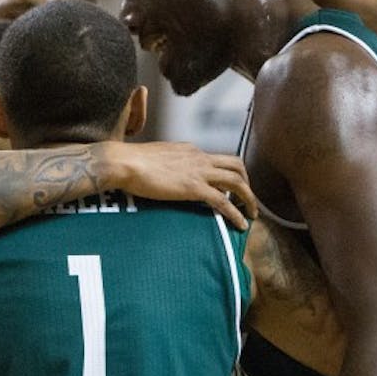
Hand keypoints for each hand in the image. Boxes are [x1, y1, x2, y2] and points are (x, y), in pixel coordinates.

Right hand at [102, 142, 255, 229]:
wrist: (124, 162)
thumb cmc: (131, 162)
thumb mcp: (156, 159)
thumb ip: (167, 166)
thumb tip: (166, 175)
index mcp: (190, 150)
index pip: (217, 159)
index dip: (227, 173)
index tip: (230, 188)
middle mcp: (199, 157)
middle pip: (236, 165)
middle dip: (247, 182)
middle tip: (247, 199)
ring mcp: (198, 172)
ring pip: (237, 182)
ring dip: (249, 198)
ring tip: (252, 214)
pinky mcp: (194, 188)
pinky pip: (223, 201)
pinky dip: (236, 213)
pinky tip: (241, 224)